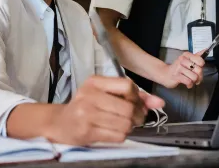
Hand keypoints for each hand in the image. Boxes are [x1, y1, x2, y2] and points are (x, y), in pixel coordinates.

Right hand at [44, 75, 162, 144]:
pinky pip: (117, 135)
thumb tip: (159, 102)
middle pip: (128, 108)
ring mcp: (87, 113)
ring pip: (125, 123)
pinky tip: (114, 131)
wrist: (60, 123)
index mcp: (95, 82)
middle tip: (135, 119)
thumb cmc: (85, 106)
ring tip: (123, 125)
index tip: (136, 103)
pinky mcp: (87, 131)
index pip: (127, 85)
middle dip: (137, 116)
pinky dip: (121, 135)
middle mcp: (90, 95)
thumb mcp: (105, 93)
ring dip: (129, 127)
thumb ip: (132, 95)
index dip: (137, 97)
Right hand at [161, 51, 204, 88]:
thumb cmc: (178, 68)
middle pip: (199, 70)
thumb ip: (197, 56)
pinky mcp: (176, 76)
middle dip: (199, 76)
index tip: (197, 68)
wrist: (165, 74)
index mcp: (186, 55)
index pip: (200, 60)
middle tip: (195, 78)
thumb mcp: (187, 60)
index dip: (201, 67)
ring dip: (194, 81)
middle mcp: (182, 59)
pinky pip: (188, 81)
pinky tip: (187, 84)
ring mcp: (178, 68)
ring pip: (194, 77)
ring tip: (190, 80)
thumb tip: (206, 49)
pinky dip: (189, 84)